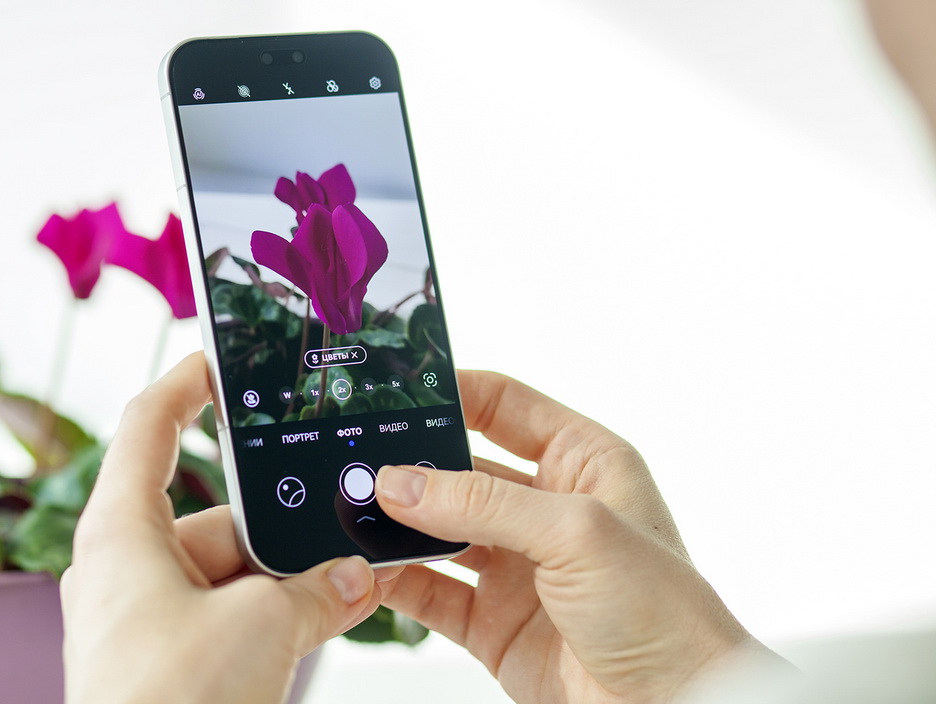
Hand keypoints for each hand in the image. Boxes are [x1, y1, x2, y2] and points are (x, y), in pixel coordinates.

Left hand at [61, 352, 380, 703]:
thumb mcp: (259, 628)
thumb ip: (315, 591)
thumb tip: (355, 577)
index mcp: (121, 531)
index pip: (148, 426)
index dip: (187, 382)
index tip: (227, 357)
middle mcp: (129, 568)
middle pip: (218, 512)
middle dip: (285, 522)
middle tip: (343, 515)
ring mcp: (149, 619)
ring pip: (234, 572)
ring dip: (292, 579)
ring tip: (352, 579)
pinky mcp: (172, 663)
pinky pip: (233, 618)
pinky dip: (279, 617)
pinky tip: (334, 618)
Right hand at [374, 370, 780, 703]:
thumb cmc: (665, 614)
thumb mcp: (576, 533)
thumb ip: (483, 502)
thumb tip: (401, 482)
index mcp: (582, 462)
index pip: (503, 405)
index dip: (451, 394)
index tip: (393, 395)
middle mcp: (545, 508)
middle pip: (460, 468)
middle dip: (410, 464)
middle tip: (358, 460)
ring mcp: (517, 566)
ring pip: (438, 530)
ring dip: (396, 524)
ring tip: (351, 513)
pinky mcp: (494, 621)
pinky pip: (432, 589)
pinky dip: (397, 579)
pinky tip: (370, 569)